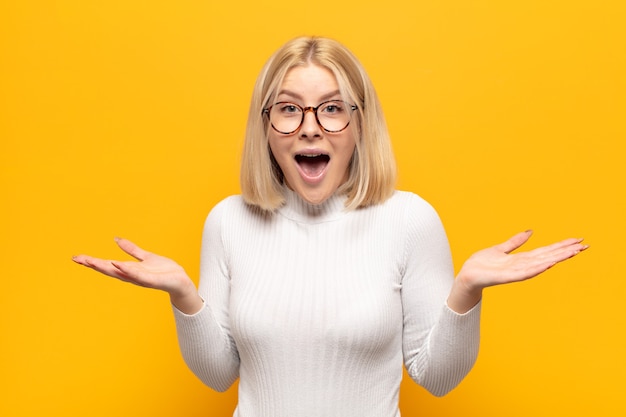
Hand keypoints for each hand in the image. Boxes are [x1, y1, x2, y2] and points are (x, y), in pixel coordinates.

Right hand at [72, 238, 201, 312]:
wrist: (181, 281)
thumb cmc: (164, 271)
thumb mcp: (145, 257)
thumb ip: (131, 249)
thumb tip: (116, 239)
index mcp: (129, 270)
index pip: (107, 265)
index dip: (92, 261)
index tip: (77, 257)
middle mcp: (132, 276)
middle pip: (109, 269)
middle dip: (93, 264)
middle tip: (77, 259)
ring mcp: (141, 279)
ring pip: (120, 273)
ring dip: (106, 267)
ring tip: (92, 261)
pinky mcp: (152, 281)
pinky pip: (137, 276)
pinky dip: (126, 270)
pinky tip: (117, 264)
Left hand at [448, 230, 587, 312]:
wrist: (467, 276)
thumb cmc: (481, 264)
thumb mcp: (500, 249)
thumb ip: (515, 242)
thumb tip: (530, 231)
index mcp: (522, 258)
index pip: (546, 250)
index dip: (561, 245)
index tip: (578, 240)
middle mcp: (523, 265)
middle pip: (549, 256)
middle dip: (566, 251)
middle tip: (585, 246)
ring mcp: (516, 271)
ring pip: (541, 263)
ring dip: (557, 258)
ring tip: (573, 252)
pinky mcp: (507, 276)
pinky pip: (525, 272)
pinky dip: (537, 268)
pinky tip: (549, 263)